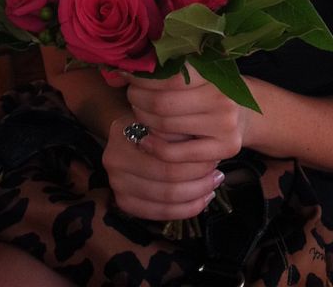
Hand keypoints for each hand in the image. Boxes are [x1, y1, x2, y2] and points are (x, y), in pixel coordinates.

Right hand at [102, 111, 221, 220]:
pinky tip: (201, 199)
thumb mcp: (165, 117)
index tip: (215, 155)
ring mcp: (116, 184)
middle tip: (218, 173)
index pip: (167, 156)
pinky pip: (159, 214)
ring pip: (165, 201)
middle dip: (198, 179)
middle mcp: (114, 161)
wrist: (131, 131)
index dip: (195, 159)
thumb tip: (206, 151)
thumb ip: (179, 131)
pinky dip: (184, 209)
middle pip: (167, 181)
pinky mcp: (123, 202)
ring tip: (212, 185)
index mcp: (123, 135)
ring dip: (195, 195)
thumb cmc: (153, 122)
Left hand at [125, 68, 245, 164]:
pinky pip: (176, 153)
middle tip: (132, 96)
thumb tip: (119, 71)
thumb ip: (164, 71)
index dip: (143, 77)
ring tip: (139, 114)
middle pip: (163, 103)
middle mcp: (222, 98)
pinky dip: (154, 146)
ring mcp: (225, 126)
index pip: (170, 75)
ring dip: (143, 120)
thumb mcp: (196, 73)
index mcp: (214, 73)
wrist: (246, 114)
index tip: (129, 75)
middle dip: (138, 99)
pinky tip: (145, 139)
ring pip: (166, 127)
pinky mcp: (224, 149)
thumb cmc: (211, 90)